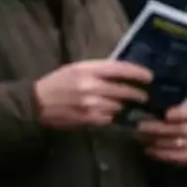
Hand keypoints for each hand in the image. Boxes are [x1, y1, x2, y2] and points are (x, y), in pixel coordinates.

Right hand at [32, 60, 150, 128]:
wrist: (36, 102)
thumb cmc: (58, 83)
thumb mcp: (76, 69)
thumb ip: (99, 70)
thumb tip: (124, 72)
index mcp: (87, 69)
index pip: (120, 69)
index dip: (138, 72)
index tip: (150, 76)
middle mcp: (91, 85)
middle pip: (125, 90)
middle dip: (137, 94)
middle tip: (144, 96)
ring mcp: (90, 104)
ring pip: (118, 106)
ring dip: (122, 106)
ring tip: (123, 105)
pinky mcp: (88, 118)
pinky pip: (109, 118)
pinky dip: (110, 115)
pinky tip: (106, 113)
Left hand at [135, 102, 186, 164]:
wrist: (179, 131)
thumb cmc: (170, 116)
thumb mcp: (169, 107)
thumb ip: (162, 105)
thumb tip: (146, 102)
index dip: (180, 113)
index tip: (166, 115)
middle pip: (181, 129)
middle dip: (159, 128)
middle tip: (141, 127)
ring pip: (177, 143)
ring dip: (158, 141)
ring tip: (141, 138)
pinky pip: (177, 156)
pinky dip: (161, 153)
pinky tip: (149, 150)